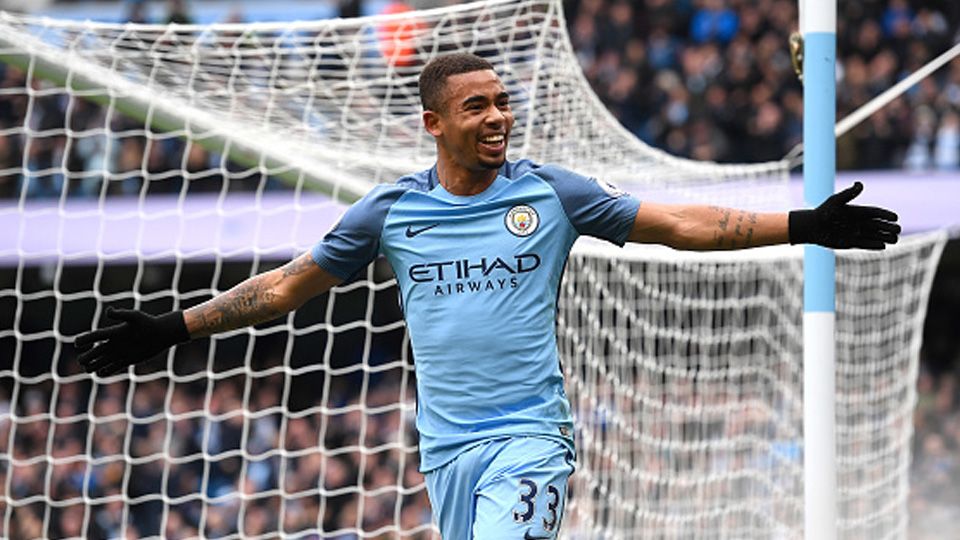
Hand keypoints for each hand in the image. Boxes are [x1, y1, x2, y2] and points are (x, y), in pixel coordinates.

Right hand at [74, 307, 189, 375]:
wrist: (162, 334)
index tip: (76, 343)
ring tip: (88, 369)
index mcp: (114, 333)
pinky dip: (106, 371)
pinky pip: (113, 368)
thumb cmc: (149, 323)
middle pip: (95, 351)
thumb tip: (108, 310)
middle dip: (87, 357)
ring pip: (102, 361)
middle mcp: (114, 343)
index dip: (85, 339)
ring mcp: (120, 352)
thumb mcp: (135, 317)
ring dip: (94, 366)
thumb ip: (121, 314)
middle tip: (82, 361)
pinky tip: (102, 373)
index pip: (95, 336)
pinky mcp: (127, 360)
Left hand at [788, 182, 900, 248]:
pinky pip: (866, 244)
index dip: (886, 215)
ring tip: (895, 239)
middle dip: (889, 227)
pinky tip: (883, 246)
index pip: (876, 212)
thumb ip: (849, 194)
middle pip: (879, 225)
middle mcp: (859, 222)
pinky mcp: (851, 243)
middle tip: (898, 229)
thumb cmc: (823, 212)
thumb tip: (860, 184)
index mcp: (858, 211)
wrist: (812, 227)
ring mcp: (856, 233)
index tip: (895, 217)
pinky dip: (874, 245)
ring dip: (885, 237)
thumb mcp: (836, 201)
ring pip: (875, 235)